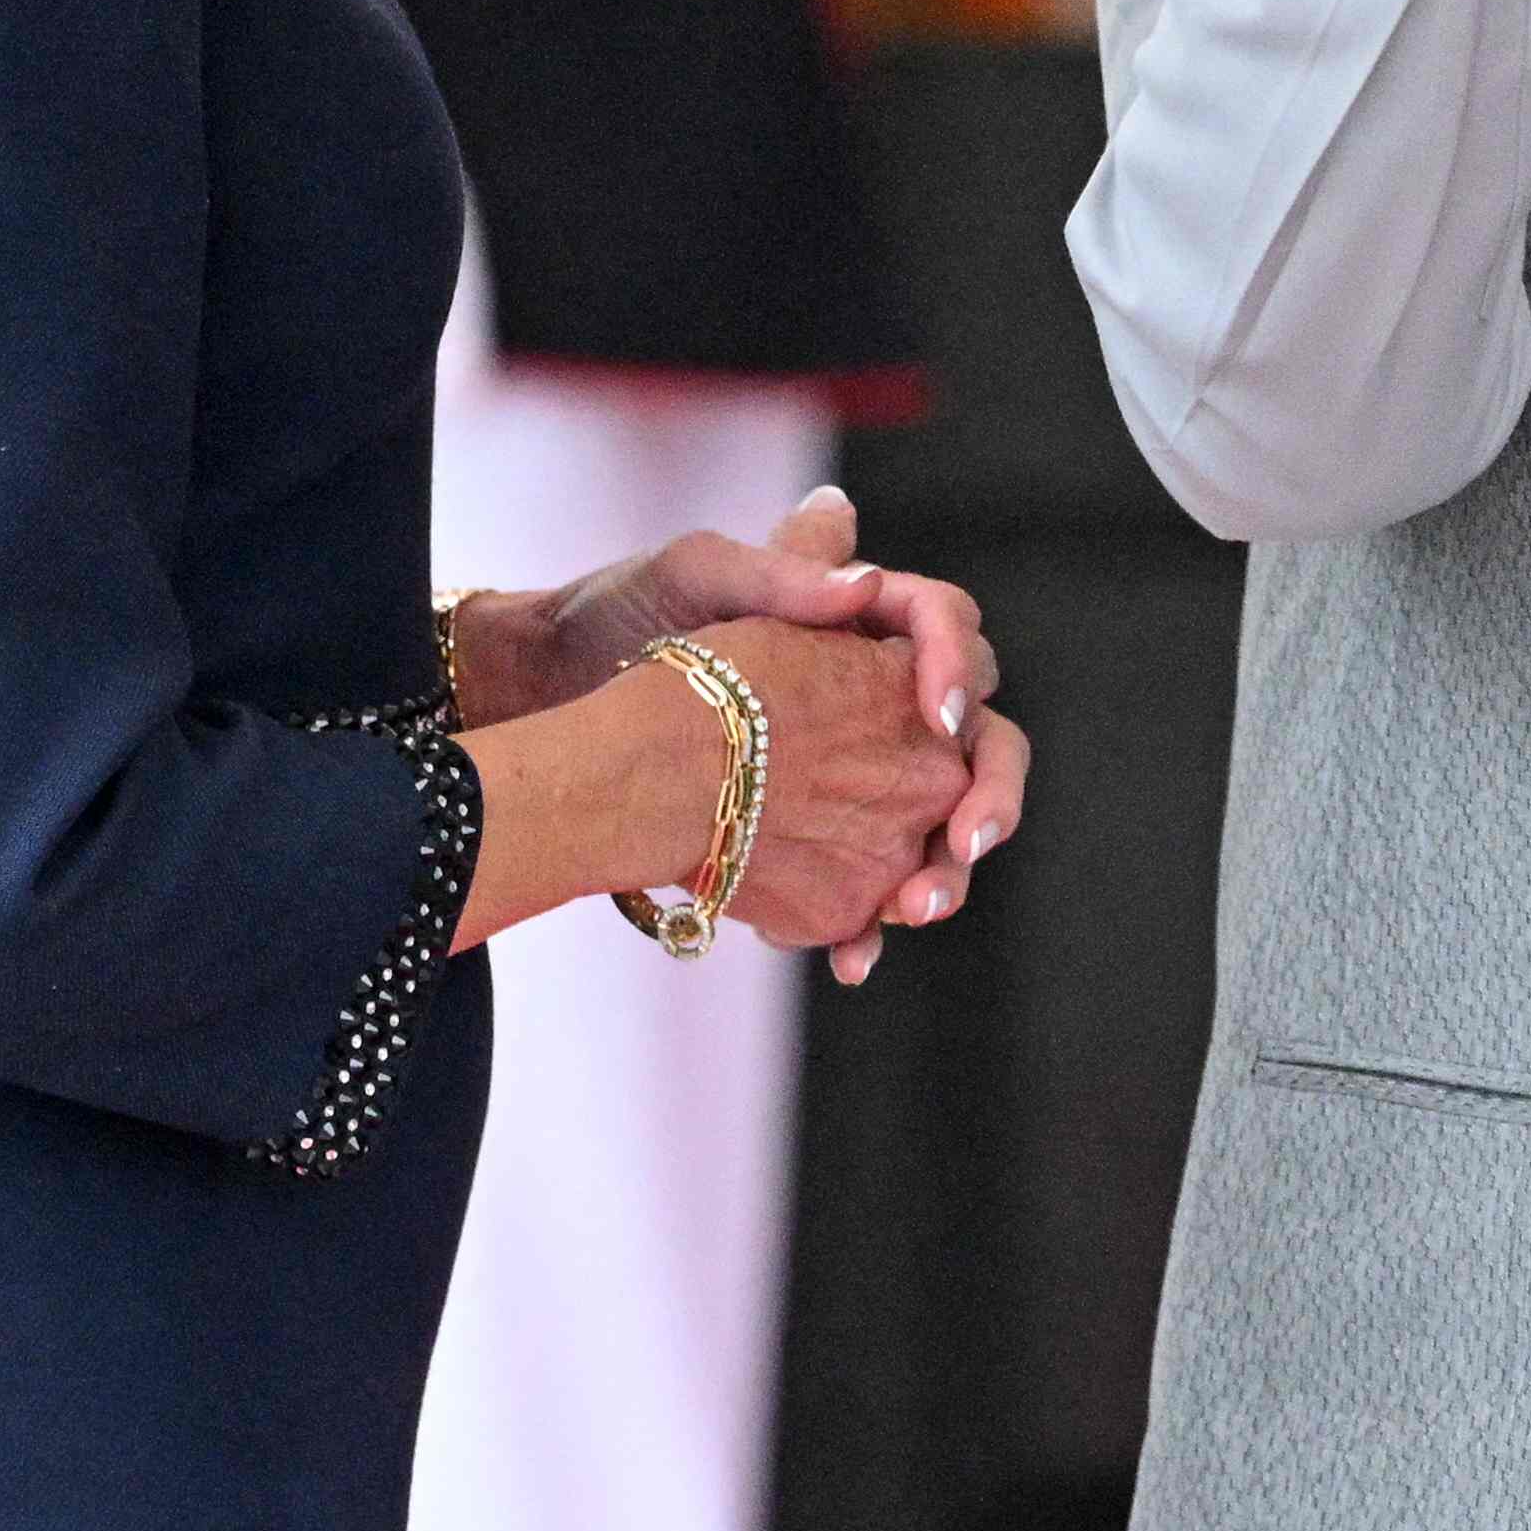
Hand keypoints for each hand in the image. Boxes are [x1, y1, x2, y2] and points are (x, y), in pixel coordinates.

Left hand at [447, 494, 1024, 978]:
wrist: (544, 693)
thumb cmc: (617, 614)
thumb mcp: (691, 575)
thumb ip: (779, 571)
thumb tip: (867, 582)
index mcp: (858, 619)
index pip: (949, 629)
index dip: (956, 668)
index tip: (935, 715)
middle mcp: (873, 695)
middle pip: (977, 742)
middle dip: (987, 796)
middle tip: (966, 839)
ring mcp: (850, 772)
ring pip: (936, 827)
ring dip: (941, 874)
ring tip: (911, 910)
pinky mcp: (815, 834)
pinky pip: (869, 883)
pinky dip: (869, 926)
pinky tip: (852, 959)